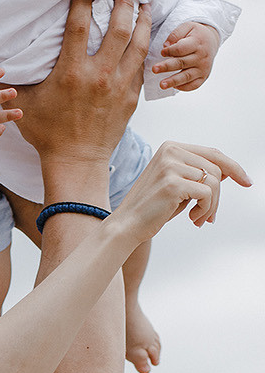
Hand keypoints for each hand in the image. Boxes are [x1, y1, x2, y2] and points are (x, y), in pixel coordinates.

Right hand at [13, 0, 150, 163]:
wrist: (75, 161)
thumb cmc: (48, 134)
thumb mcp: (25, 105)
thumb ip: (9, 84)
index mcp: (72, 72)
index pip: (80, 24)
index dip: (84, 0)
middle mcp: (99, 74)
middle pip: (118, 27)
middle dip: (123, 2)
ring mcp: (118, 85)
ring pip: (137, 42)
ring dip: (141, 19)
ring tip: (143, 5)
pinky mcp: (130, 96)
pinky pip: (141, 65)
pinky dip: (143, 47)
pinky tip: (143, 36)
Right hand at [112, 141, 250, 242]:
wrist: (127, 225)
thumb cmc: (151, 208)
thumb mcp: (178, 185)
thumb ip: (198, 174)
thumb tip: (227, 172)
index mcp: (171, 147)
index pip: (212, 153)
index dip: (233, 167)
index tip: (246, 181)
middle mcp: (172, 152)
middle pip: (216, 169)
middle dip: (218, 196)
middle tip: (209, 216)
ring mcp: (171, 166)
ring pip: (214, 182)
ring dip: (212, 205)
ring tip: (199, 218)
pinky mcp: (173, 184)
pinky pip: (207, 194)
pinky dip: (205, 210)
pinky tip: (193, 218)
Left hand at [153, 21, 219, 91]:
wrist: (211, 40)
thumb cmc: (195, 34)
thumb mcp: (187, 27)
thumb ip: (175, 34)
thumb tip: (165, 46)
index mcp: (197, 42)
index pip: (181, 49)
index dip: (170, 51)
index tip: (162, 52)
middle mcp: (201, 56)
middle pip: (182, 63)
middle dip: (167, 67)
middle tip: (154, 69)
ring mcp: (203, 68)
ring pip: (187, 76)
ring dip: (173, 81)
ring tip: (162, 85)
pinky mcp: (203, 76)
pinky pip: (193, 85)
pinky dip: (184, 87)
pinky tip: (174, 86)